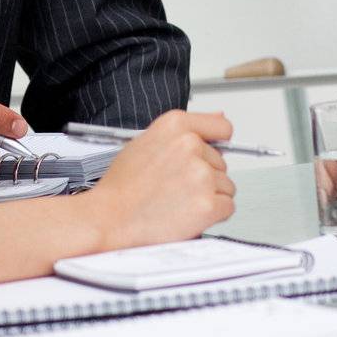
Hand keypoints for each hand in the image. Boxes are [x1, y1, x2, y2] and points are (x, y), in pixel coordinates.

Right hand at [86, 110, 235, 247]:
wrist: (109, 219)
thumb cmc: (122, 185)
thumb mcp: (146, 142)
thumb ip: (183, 132)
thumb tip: (219, 117)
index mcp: (175, 125)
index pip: (221, 127)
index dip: (217, 145)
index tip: (210, 155)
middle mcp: (191, 145)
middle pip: (221, 162)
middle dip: (205, 176)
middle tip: (176, 187)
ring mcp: (201, 175)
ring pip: (226, 186)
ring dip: (209, 196)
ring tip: (179, 201)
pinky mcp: (208, 204)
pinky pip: (228, 208)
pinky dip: (213, 215)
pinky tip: (188, 214)